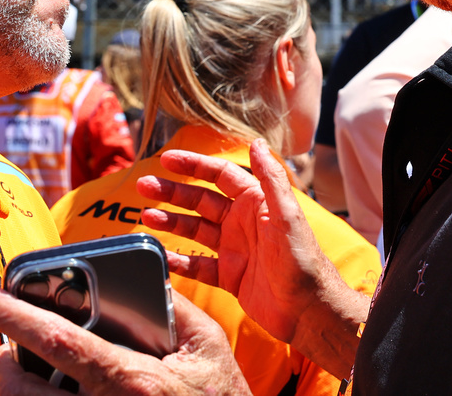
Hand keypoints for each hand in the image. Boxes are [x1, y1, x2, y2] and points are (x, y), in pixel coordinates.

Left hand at [0, 283, 250, 395]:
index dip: (10, 314)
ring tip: (21, 376)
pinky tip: (49, 395)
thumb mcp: (209, 346)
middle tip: (1, 350)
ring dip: (12, 394)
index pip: (57, 339)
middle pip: (20, 392)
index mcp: (133, 378)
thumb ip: (174, 305)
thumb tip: (143, 275)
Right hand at [136, 140, 366, 378]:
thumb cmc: (303, 260)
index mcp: (256, 203)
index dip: (193, 165)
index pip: (219, 175)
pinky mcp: (229, 276)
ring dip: (170, 221)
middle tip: (143, 186)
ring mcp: (233, 249)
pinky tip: (160, 254)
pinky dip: (178, 260)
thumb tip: (255, 142)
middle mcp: (242, 222)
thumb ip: (270, 178)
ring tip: (146, 216)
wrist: (308, 309)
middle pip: (200, 200)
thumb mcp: (287, 215)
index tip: (166, 159)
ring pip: (194, 229)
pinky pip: (197, 264)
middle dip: (171, 192)